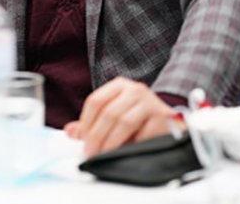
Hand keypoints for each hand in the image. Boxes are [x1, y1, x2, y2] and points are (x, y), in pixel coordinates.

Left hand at [64, 77, 178, 156]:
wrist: (169, 122)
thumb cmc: (137, 119)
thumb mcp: (113, 114)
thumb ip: (91, 123)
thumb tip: (69, 132)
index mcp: (119, 85)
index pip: (95, 101)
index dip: (86, 123)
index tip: (82, 140)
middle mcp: (135, 89)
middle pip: (108, 112)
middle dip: (96, 136)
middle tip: (90, 153)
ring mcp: (150, 102)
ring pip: (123, 122)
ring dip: (110, 143)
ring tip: (104, 154)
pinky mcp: (163, 118)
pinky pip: (142, 134)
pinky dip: (131, 146)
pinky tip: (126, 152)